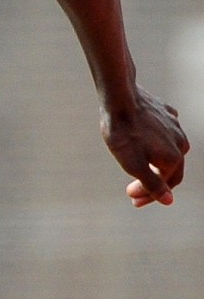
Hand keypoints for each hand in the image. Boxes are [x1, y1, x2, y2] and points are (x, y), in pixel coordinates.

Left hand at [101, 87, 188, 207]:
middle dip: (151, 181)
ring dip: (154, 161)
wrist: (119, 97)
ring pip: (168, 148)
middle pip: (170, 168)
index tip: (133, 199)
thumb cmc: (123, 133)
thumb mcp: (133, 165)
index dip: (150, 195)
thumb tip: (168, 201)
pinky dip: (155, 141)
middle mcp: (180, 141)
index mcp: (174, 157)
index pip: (167, 184)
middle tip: (131, 189)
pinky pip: (163, 131)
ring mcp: (174, 124)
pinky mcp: (165, 111)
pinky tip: (146, 142)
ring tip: (138, 166)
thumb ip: (152, 184)